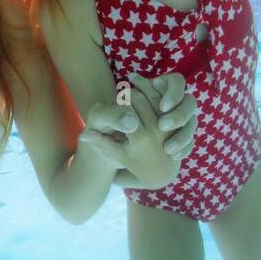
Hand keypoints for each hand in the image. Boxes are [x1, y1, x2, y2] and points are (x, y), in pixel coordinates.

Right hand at [79, 75, 195, 187]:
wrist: (161, 172)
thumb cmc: (135, 162)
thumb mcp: (117, 155)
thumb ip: (101, 142)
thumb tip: (84, 135)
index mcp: (140, 140)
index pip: (125, 109)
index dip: (117, 101)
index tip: (114, 100)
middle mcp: (157, 131)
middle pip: (140, 100)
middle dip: (129, 94)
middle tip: (122, 93)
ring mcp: (168, 125)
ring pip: (154, 96)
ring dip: (143, 87)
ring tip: (132, 87)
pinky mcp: (176, 121)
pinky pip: (165, 100)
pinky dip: (156, 90)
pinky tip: (148, 87)